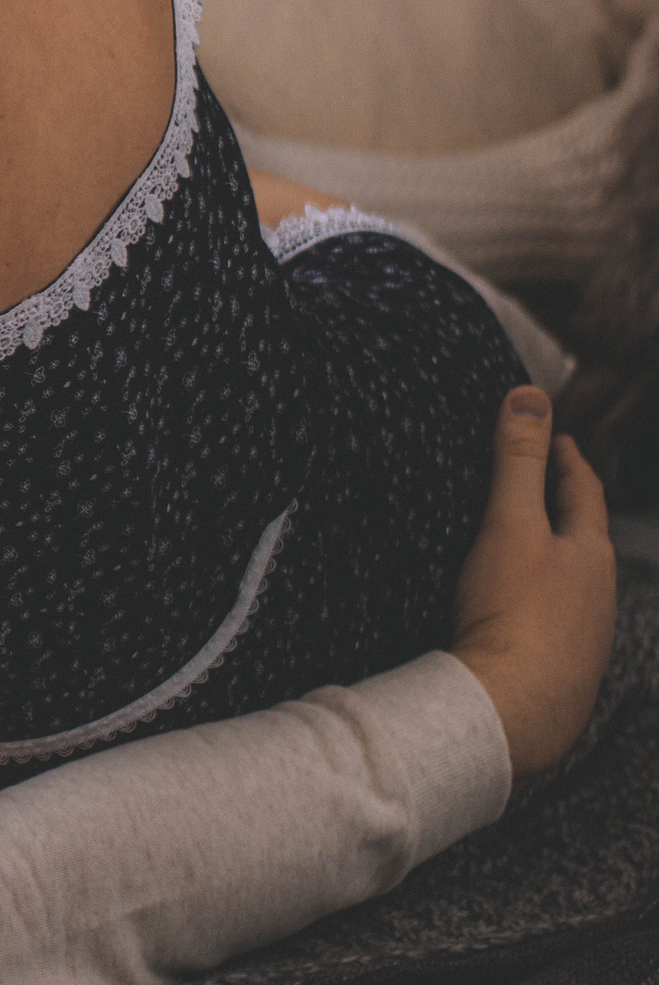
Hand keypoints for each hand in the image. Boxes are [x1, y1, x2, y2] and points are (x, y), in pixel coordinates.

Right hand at [450, 386, 615, 782]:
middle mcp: (598, 595)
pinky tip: (515, 609)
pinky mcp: (560, 670)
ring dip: (553, 556)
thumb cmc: (512, 616)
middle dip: (563, 506)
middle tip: (541, 482)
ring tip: (524, 543)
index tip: (556, 437)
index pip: (583, 490)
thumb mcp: (510, 523)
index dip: (566, 458)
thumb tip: (530, 397)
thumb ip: (518, 461)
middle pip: (583, 537)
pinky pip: (554, 620)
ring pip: (573, 582)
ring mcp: (583, 637)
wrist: (510, 710)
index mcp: (590, 553)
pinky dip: (538, 599)